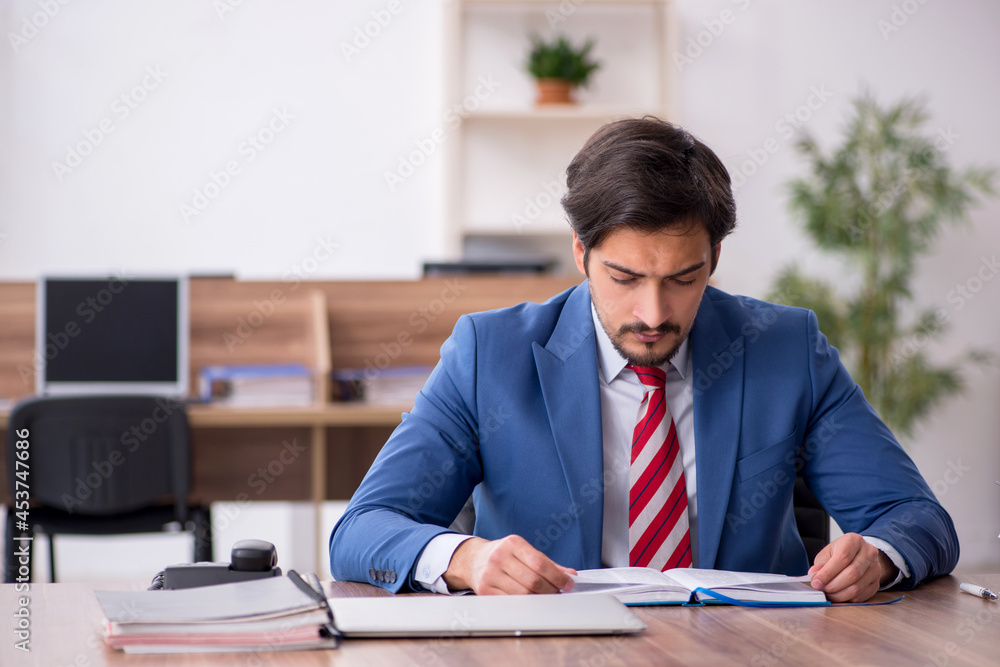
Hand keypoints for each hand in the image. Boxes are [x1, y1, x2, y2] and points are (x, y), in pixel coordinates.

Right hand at [442, 535, 576, 594]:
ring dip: (539, 598)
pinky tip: (530, 599)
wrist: (474, 559)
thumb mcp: (524, 551)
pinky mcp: (485, 590)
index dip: (557, 576)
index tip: (568, 583)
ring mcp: (490, 574)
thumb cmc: (504, 555)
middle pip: (533, 581)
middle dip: (550, 589)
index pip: (540, 563)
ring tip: (545, 595)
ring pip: (523, 594)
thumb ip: (548, 563)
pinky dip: (525, 603)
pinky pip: (511, 601)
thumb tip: (570, 575)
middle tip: (558, 591)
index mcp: (512, 544)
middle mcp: (499, 557)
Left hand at [807, 533, 897, 602]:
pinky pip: (861, 596)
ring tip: (828, 593)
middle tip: (821, 589)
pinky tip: (838, 595)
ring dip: (839, 594)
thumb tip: (814, 576)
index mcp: (854, 541)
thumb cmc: (840, 553)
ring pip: (857, 587)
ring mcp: (875, 569)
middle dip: (833, 585)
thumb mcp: (828, 553)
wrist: (859, 554)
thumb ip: (820, 564)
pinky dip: (847, 599)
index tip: (816, 582)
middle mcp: (869, 553)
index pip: (842, 558)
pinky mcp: (876, 583)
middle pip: (852, 574)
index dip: (828, 573)